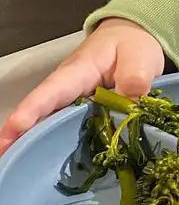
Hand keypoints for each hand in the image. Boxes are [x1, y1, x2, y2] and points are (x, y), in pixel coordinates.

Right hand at [0, 19, 164, 155]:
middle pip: (40, 113)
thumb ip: (135, 79)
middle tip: (5, 159)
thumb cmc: (132, 44)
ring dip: (35, 143)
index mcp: (77, 73)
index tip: (15, 129)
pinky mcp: (85, 112)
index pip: (49, 93)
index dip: (32, 112)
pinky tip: (52, 165)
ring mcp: (75, 102)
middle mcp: (68, 89)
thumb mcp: (139, 56)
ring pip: (51, 124)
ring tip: (17, 167)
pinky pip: (70, 129)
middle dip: (20, 135)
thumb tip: (131, 104)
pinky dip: (58, 144)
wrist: (135, 36)